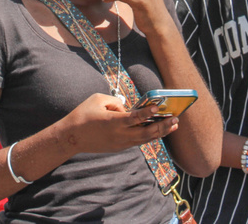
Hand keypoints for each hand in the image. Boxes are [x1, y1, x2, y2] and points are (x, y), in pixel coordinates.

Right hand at [61, 93, 177, 154]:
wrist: (71, 137)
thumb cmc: (83, 114)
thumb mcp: (98, 100)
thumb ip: (116, 102)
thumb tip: (127, 109)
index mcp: (113, 122)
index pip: (135, 117)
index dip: (148, 112)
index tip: (159, 107)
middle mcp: (119, 135)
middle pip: (146, 132)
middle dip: (162, 126)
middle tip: (176, 119)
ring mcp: (120, 143)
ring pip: (145, 139)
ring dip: (160, 132)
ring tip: (173, 126)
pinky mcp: (119, 147)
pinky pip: (138, 141)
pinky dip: (149, 136)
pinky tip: (158, 130)